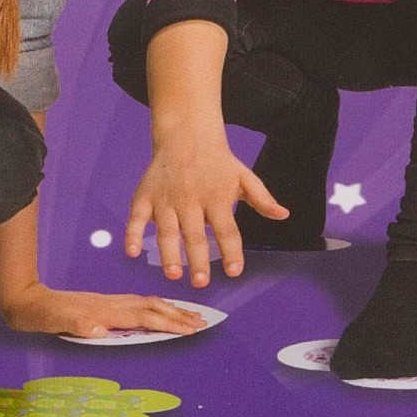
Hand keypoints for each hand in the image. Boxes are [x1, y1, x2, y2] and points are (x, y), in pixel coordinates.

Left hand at [0, 285, 208, 340]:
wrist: (25, 299)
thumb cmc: (40, 315)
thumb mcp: (54, 322)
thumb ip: (76, 325)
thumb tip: (97, 329)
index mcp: (105, 312)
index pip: (144, 318)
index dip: (169, 323)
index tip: (191, 328)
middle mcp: (111, 305)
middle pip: (153, 307)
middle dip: (179, 314)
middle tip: (204, 321)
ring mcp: (109, 302)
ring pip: (148, 303)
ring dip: (171, 309)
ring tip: (191, 315)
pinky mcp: (105, 303)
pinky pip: (139, 304)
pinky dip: (156, 306)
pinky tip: (161, 309)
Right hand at [124, 135, 285, 288]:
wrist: (187, 133)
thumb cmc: (218, 161)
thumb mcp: (244, 176)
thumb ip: (262, 198)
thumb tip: (283, 215)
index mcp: (217, 196)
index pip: (227, 229)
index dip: (231, 251)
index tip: (234, 272)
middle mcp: (191, 199)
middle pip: (196, 234)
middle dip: (198, 260)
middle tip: (201, 283)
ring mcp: (166, 199)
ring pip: (167, 230)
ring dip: (169, 254)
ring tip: (174, 274)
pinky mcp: (145, 195)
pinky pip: (137, 218)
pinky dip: (132, 235)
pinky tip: (133, 253)